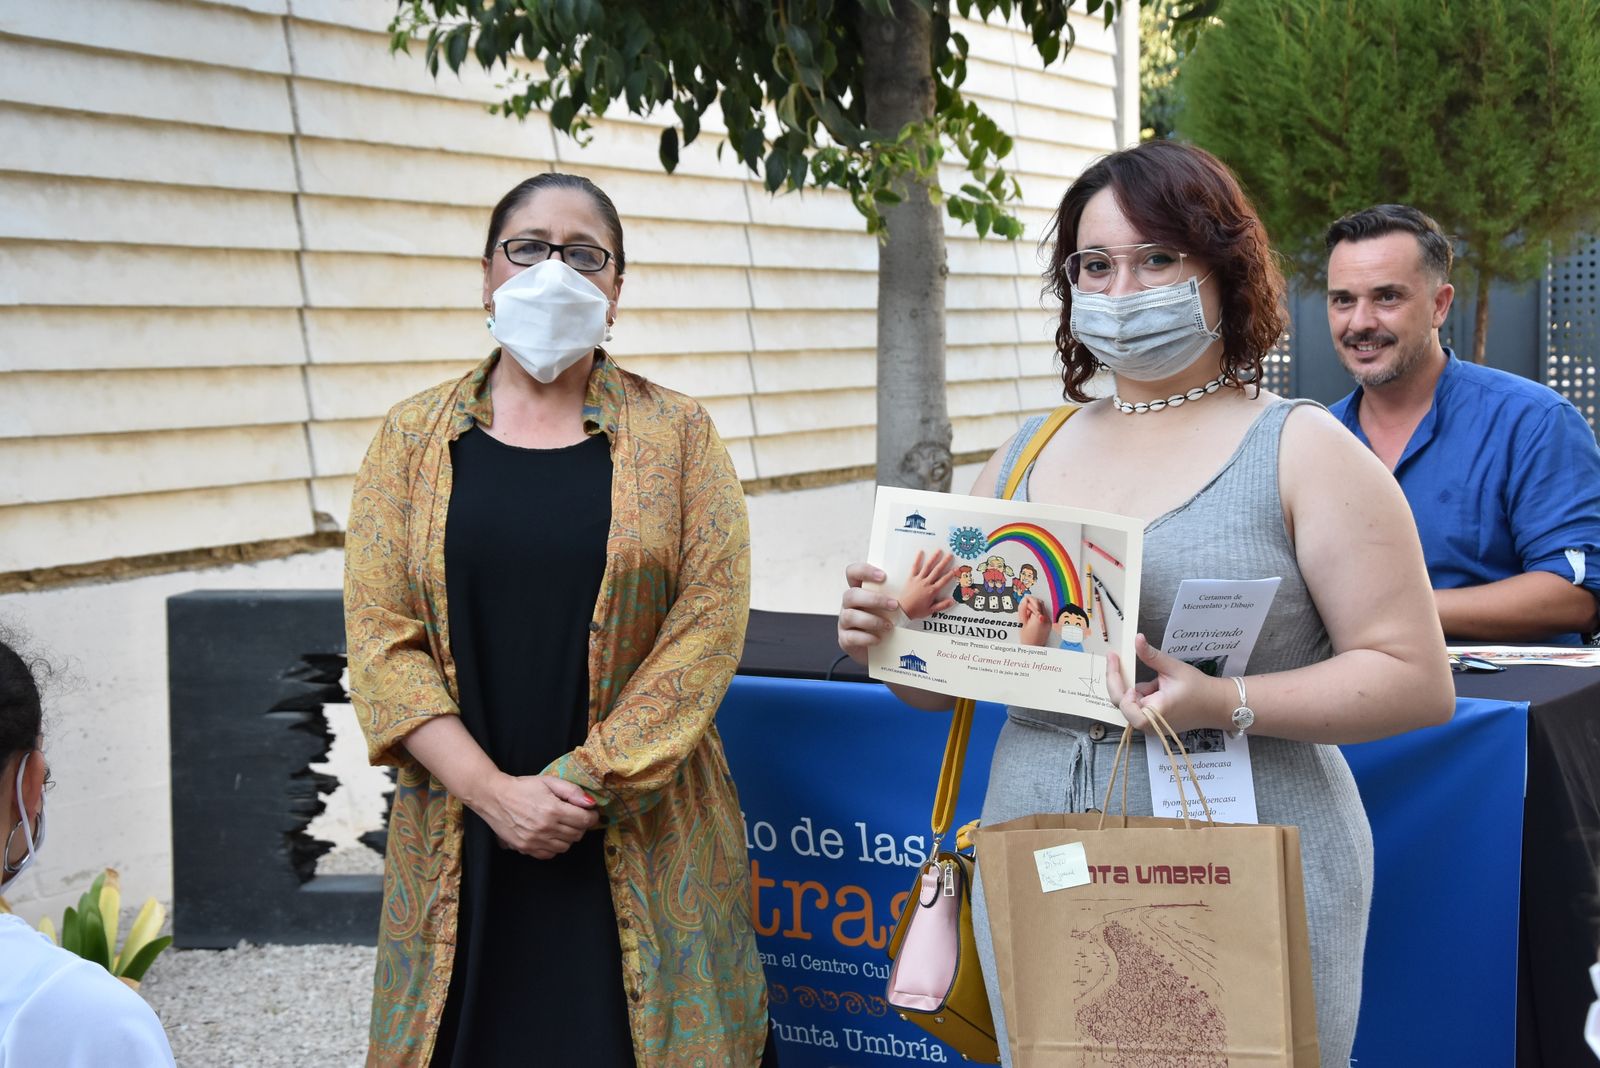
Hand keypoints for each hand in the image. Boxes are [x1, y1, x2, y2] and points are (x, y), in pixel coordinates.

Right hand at [479, 774, 600, 859]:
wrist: (494, 797)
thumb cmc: (523, 787)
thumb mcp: (549, 782)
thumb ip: (572, 791)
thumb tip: (591, 803)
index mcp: (553, 810)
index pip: (585, 821)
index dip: (592, 816)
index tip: (590, 812)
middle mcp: (545, 828)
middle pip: (577, 835)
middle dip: (580, 825)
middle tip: (575, 816)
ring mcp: (535, 840)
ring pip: (566, 846)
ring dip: (568, 837)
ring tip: (561, 825)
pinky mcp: (526, 848)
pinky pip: (550, 854)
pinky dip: (554, 846)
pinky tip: (550, 835)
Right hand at [838, 561, 901, 665]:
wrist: (882, 649)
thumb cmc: (888, 622)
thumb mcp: (892, 607)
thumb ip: (898, 595)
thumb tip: (918, 587)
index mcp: (859, 590)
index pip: (853, 572)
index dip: (864, 571)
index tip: (883, 576)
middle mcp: (849, 604)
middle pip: (851, 594)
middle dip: (874, 599)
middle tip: (895, 605)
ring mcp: (844, 622)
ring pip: (849, 616)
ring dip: (872, 620)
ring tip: (889, 626)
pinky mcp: (845, 639)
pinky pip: (851, 637)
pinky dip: (866, 638)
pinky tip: (879, 639)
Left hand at [897, 550, 958, 620]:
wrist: (903, 610)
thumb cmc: (916, 610)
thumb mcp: (931, 610)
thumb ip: (942, 605)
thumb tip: (952, 601)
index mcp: (932, 591)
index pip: (944, 580)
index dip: (951, 574)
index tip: (956, 569)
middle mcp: (926, 583)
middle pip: (937, 570)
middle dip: (944, 562)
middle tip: (950, 555)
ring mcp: (918, 579)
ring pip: (928, 567)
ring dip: (934, 558)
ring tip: (939, 551)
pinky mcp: (911, 578)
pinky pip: (914, 567)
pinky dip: (917, 559)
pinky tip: (920, 553)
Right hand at [1017, 596, 1050, 646]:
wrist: (1034, 648)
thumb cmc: (1027, 639)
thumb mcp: (1022, 623)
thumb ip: (1023, 610)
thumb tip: (1024, 600)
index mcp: (1039, 618)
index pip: (1035, 602)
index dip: (1028, 600)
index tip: (1024, 601)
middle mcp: (1046, 619)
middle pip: (1040, 603)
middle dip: (1032, 604)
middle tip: (1025, 610)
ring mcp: (1049, 621)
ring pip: (1042, 607)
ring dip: (1035, 608)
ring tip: (1028, 617)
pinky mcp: (1049, 623)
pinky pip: (1044, 613)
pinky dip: (1038, 613)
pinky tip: (1032, 620)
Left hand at [1105, 633, 1226, 736]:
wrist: (1216, 705)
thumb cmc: (1198, 688)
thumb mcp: (1174, 668)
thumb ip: (1152, 656)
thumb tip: (1137, 638)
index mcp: (1156, 713)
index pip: (1125, 705)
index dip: (1116, 684)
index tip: (1116, 661)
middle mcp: (1151, 724)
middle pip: (1123, 703)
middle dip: (1120, 680)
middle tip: (1114, 658)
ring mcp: (1152, 727)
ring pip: (1131, 704)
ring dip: (1137, 688)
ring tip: (1158, 680)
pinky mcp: (1154, 725)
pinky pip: (1140, 707)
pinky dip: (1144, 694)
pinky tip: (1159, 687)